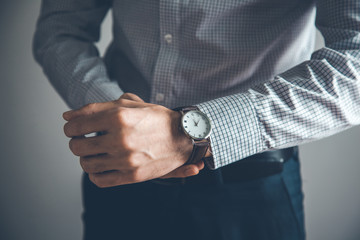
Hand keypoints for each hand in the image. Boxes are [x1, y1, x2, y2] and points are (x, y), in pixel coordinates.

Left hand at [63, 93, 204, 186]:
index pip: (76, 125)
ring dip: (86, 157)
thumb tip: (67, 117)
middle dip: (77, 142)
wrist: (183, 136)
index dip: (70, 127)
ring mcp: (126, 159)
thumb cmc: (155, 118)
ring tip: (95, 152)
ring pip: (86, 164)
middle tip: (84, 140)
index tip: (74, 128)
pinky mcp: (132, 175)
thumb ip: (96, 108)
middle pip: (77, 146)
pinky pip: (100, 180)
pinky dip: (95, 173)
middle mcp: (120, 138)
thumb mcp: (129, 105)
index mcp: (118, 116)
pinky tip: (101, 164)